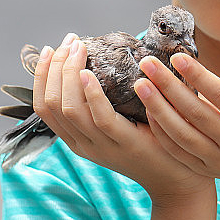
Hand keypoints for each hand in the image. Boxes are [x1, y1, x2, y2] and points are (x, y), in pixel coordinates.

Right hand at [32, 34, 213, 203]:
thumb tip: (97, 59)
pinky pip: (100, 117)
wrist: (177, 177)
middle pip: (51, 104)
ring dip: (69, 73)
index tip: (51, 50)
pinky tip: (89, 73)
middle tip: (69, 42)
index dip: (42, 76)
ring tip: (78, 49)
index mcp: (77, 138)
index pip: (44, 107)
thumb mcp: (117, 124)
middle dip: (55, 68)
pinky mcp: (125, 142)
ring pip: (69, 109)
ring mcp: (102, 145)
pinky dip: (91, 93)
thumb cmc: (150, 141)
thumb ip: (103, 101)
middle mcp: (82, 144)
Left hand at [136, 53, 219, 188]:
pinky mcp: (204, 169)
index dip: (200, 77)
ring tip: (140, 84)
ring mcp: (219, 161)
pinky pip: (178, 150)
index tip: (177, 57)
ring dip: (158, 108)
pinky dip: (161, 131)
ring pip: (183, 134)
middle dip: (170, 87)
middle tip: (148, 63)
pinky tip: (148, 109)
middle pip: (198, 114)